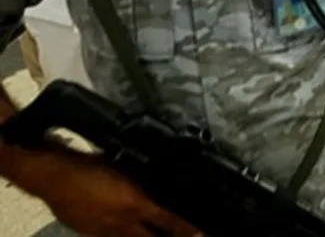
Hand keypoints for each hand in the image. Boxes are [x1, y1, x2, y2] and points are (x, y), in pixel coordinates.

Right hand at [43, 153, 199, 236]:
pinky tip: (126, 231)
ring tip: (152, 231)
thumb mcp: (124, 165)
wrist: (52, 175)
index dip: (188, 228)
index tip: (202, 233)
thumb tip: (159, 180)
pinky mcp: (90, 233)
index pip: (170, 221)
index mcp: (136, 203)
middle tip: (192, 236)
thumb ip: (143, 175)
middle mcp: (123, 221)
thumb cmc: (87, 164)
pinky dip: (123, 236)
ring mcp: (105, 230)